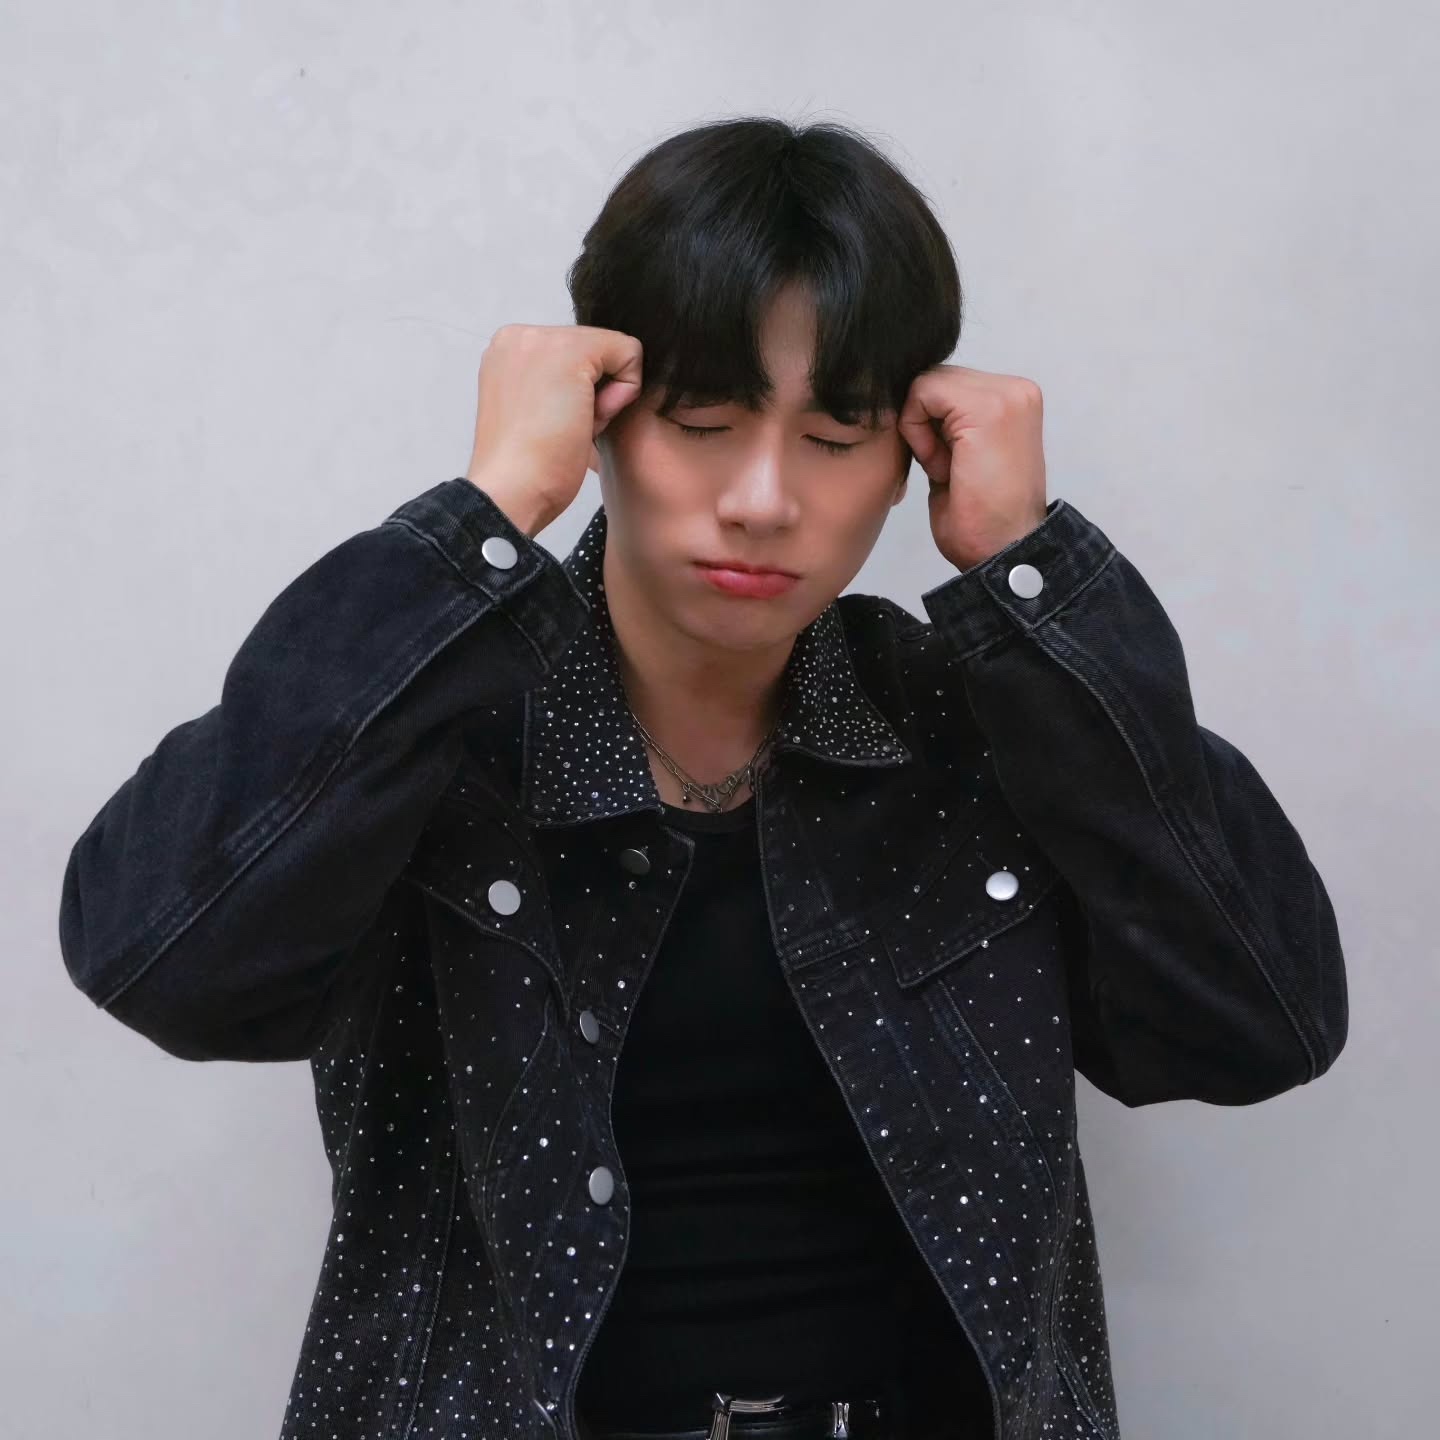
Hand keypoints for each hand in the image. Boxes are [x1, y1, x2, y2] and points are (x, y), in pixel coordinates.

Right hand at [464, 323, 643, 534]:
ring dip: (605, 395)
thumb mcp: (536, 412)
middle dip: (593, 392)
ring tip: (572, 426)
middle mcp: (519, 335)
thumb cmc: (526, 469)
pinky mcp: (572, 350)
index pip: (572, 354)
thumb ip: (557, 385)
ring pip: (612, 350)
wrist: (512, 490)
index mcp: (507, 351)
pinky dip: (627, 390)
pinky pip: (629, 352)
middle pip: (593, 350)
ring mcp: (542, 338)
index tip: (556, 424)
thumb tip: (601, 381)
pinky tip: (593, 419)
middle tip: (565, 429)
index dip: (579, 394)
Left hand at [897, 364, 1048, 571]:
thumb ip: (947, 426)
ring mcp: (1006, 395)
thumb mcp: (960, 459)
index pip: (947, 385)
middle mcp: (1015, 390)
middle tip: (944, 469)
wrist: (1004, 554)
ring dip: (921, 427)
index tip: (945, 465)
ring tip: (946, 468)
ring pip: (927, 382)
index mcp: (1012, 402)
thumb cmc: (982, 522)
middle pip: (936, 379)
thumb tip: (914, 405)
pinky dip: (915, 429)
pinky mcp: (987, 408)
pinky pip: (922, 393)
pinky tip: (937, 464)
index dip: (930, 423)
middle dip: (925, 422)